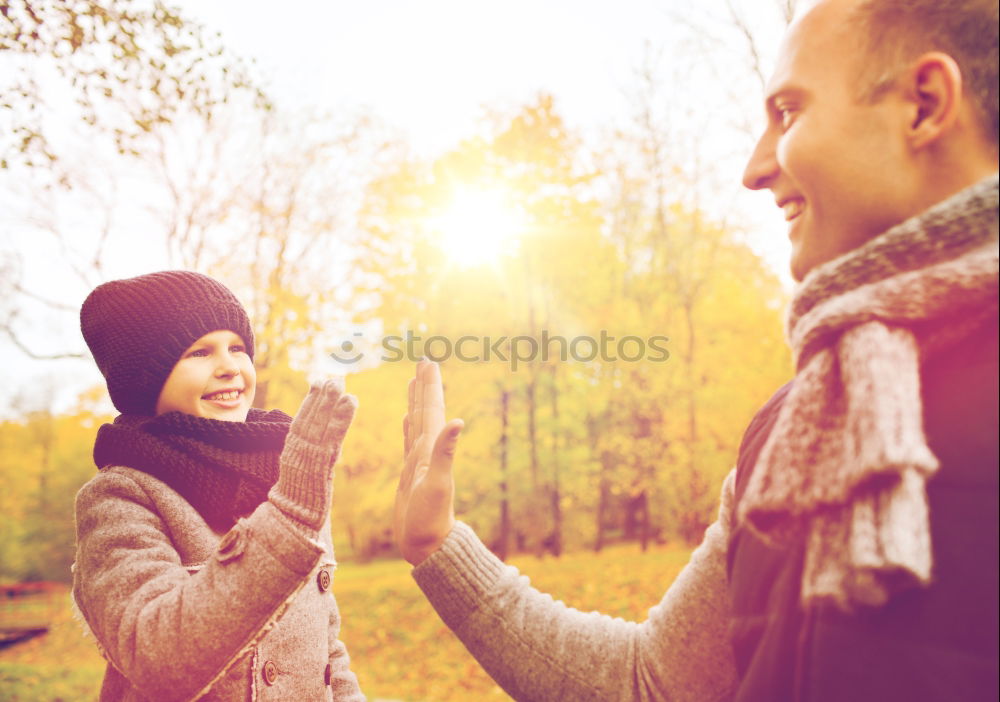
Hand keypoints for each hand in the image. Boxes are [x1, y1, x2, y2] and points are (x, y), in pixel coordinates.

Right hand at [271, 378, 356, 531]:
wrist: (293, 519)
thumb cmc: (298, 498)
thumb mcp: (299, 472)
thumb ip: (305, 454)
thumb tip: (312, 439)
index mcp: (292, 450)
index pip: (301, 420)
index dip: (310, 401)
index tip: (317, 381)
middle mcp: (299, 448)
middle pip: (311, 417)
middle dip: (321, 396)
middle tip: (333, 378)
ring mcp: (310, 454)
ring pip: (320, 422)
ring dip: (330, 401)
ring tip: (339, 383)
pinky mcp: (323, 461)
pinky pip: (333, 435)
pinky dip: (342, 417)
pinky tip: (351, 401)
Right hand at [395, 360, 463, 565]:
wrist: (427, 546)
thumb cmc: (431, 520)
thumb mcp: (438, 484)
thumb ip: (445, 452)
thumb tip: (458, 421)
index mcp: (432, 450)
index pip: (432, 410)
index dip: (430, 387)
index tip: (428, 363)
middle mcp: (427, 452)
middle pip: (426, 411)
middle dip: (424, 386)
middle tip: (424, 362)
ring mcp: (419, 462)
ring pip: (417, 423)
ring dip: (416, 401)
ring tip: (414, 381)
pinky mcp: (411, 474)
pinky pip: (409, 442)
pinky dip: (409, 426)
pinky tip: (409, 418)